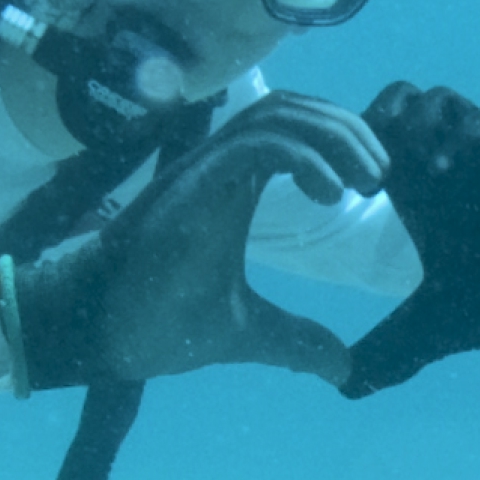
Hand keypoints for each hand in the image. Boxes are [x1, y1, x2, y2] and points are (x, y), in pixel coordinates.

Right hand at [10, 92, 385, 388]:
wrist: (100, 334)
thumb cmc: (160, 321)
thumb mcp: (248, 332)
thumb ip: (294, 340)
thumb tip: (342, 370)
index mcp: (233, 188)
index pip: (292, 129)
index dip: (338, 140)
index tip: (371, 182)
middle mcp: (219, 168)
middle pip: (292, 109)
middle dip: (346, 129)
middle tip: (378, 175)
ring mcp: (204, 171)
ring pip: (276, 113)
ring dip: (331, 135)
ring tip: (363, 180)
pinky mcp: (195, 184)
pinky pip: (256, 145)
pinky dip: (303, 157)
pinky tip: (330, 192)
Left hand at [343, 83, 479, 398]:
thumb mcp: (441, 325)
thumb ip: (392, 350)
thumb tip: (342, 388)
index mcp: (420, 190)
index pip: (369, 133)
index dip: (349, 150)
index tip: (352, 193)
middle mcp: (449, 162)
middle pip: (398, 102)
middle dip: (384, 129)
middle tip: (380, 178)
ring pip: (444, 104)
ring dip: (429, 134)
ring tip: (426, 179)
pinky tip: (476, 188)